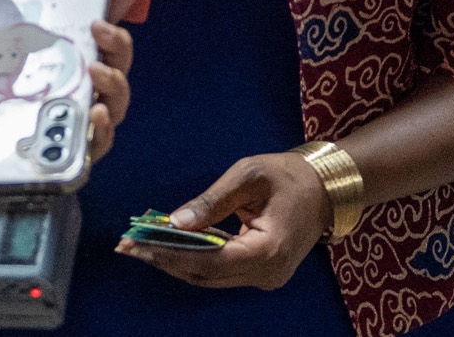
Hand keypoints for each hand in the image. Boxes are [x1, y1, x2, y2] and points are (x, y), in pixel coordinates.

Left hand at [0, 0, 138, 261]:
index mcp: (29, 61)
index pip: (76, 31)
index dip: (106, 9)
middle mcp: (51, 92)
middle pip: (108, 65)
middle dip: (118, 43)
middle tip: (100, 29)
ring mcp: (56, 127)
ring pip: (112, 104)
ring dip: (117, 83)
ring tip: (96, 71)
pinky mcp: (55, 162)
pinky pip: (94, 149)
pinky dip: (103, 130)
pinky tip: (95, 114)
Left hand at [121, 151, 329, 288]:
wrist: (326, 189)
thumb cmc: (289, 175)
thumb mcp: (248, 175)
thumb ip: (212, 202)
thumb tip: (175, 222)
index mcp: (267, 251)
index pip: (208, 261)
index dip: (170, 254)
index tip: (138, 244)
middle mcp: (266, 274)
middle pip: (205, 275)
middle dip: (164, 259)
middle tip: (128, 245)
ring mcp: (265, 278)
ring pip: (210, 277)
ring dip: (175, 261)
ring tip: (140, 245)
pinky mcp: (261, 273)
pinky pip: (220, 271)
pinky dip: (194, 259)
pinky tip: (169, 245)